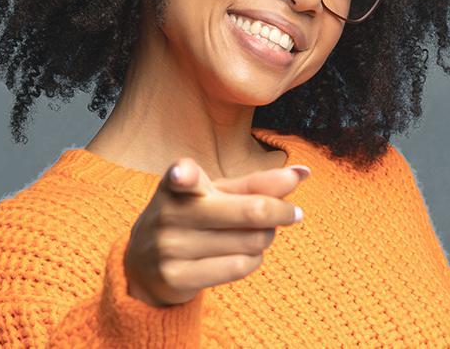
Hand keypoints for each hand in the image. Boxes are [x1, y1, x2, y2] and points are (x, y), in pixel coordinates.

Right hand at [123, 157, 310, 306]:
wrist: (144, 265)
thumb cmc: (193, 218)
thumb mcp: (217, 194)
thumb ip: (258, 184)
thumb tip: (305, 173)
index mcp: (177, 183)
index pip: (182, 176)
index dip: (184, 175)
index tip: (182, 175)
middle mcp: (169, 213)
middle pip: (250, 211)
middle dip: (281, 212)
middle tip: (293, 213)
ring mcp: (170, 247)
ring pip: (250, 241)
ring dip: (267, 238)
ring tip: (261, 235)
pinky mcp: (176, 277)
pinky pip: (238, 267)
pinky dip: (254, 260)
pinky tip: (249, 256)